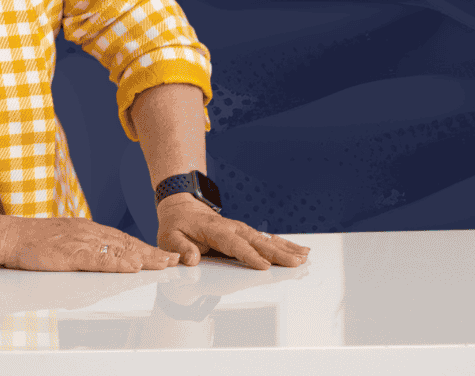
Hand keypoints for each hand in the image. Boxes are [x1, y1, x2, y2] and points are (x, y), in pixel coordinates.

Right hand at [0, 214, 179, 272]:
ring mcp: (80, 242)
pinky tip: (132, 266)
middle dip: (153, 253)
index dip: (146, 248)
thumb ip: (86, 249)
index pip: (124, 241)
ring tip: (163, 263)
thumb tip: (105, 260)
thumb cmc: (34, 243)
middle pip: (127, 244)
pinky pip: (98, 259)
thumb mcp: (66, 243)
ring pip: (118, 250)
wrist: (9, 237)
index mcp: (88, 230)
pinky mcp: (70, 253)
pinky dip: (117, 262)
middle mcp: (89, 232)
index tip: (165, 255)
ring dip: (143, 257)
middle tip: (175, 259)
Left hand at [155, 194, 309, 268]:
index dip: (250, 255)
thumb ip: (180, 248)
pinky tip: (298, 250)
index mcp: (214, 229)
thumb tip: (192, 259)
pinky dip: (283, 244)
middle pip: (257, 241)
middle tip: (296, 262)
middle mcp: (232, 227)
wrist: (182, 208)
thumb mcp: (169, 237)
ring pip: (266, 239)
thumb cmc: (176, 226)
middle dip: (277, 253)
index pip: (234, 244)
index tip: (264, 266)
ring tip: (304, 256)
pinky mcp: (245, 233)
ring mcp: (241, 229)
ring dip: (286, 248)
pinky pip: (266, 238)